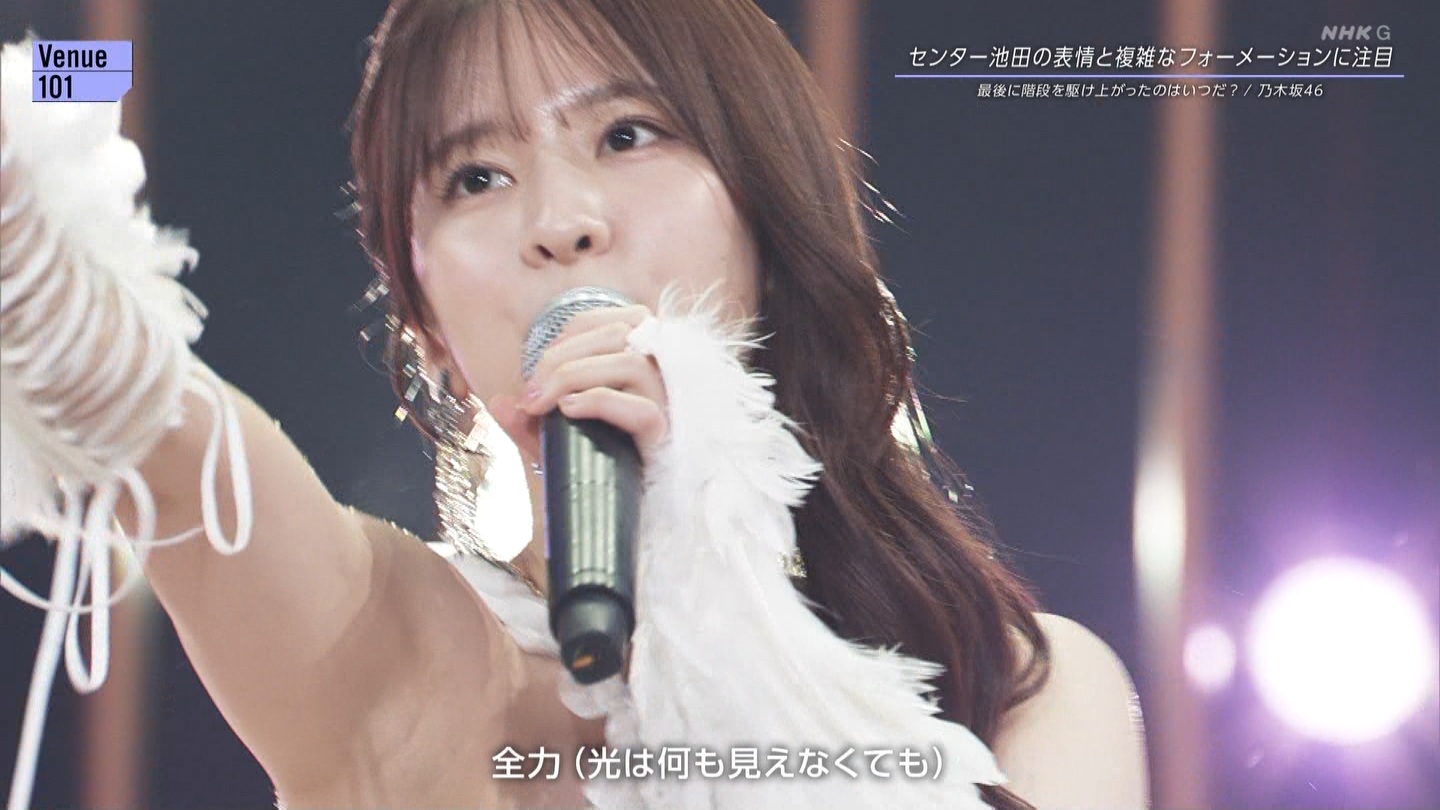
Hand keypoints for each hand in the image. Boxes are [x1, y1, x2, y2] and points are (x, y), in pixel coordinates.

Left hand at [488, 304, 667, 465]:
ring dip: (575, 376)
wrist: (613, 516)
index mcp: (644, 361)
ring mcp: (668, 405)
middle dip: (561, 358)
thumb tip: (498, 402)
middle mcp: (662, 377)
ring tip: (543, 404)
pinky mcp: (665, 435)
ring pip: (630, 364)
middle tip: (531, 394)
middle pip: (618, 335)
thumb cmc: (594, 468)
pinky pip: (641, 409)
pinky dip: (598, 401)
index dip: (567, 338)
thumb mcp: (555, 440)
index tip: (537, 371)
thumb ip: (526, 420)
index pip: (611, 322)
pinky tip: (568, 411)